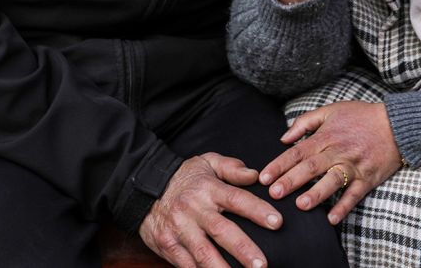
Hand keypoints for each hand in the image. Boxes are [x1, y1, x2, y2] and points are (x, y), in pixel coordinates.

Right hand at [139, 153, 279, 267]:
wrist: (142, 187)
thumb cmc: (183, 177)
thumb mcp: (206, 162)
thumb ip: (231, 168)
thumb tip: (254, 175)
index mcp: (208, 189)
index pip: (236, 199)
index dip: (257, 210)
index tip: (277, 222)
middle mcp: (195, 210)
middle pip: (221, 231)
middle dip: (243, 248)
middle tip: (262, 264)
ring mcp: (180, 229)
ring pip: (203, 252)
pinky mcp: (168, 245)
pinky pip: (185, 264)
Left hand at [258, 101, 401, 225]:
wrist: (397, 124)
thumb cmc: (361, 116)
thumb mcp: (331, 110)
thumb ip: (305, 122)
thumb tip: (284, 137)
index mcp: (326, 136)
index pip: (298, 152)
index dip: (279, 165)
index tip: (263, 177)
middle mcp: (338, 151)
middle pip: (311, 167)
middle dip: (291, 180)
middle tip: (274, 193)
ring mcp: (353, 165)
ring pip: (332, 180)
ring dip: (317, 193)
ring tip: (301, 205)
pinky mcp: (368, 178)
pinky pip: (355, 194)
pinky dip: (344, 206)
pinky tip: (332, 219)